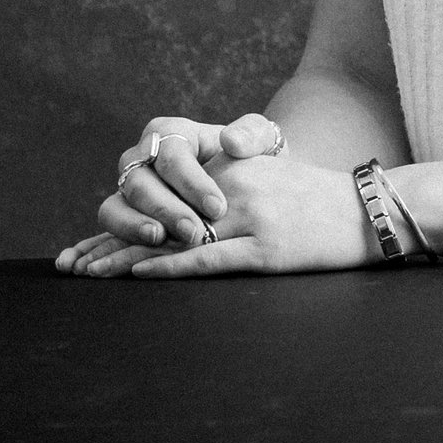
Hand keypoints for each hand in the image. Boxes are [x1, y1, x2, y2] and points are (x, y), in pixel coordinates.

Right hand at [55, 113, 286, 274]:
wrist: (245, 181)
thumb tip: (232, 141)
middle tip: (193, 231)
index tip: (218, 206)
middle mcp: (141, 158)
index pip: (173, 155)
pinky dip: (91, 247)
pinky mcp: (122, 218)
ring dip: (133, 227)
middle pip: (140, 182)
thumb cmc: (252, 158)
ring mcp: (127, 189)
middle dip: (165, 209)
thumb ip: (252, 134)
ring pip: (114, 206)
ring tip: (159, 241)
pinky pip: (103, 231)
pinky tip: (82, 265)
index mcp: (171, 132)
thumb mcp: (261, 139)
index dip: (192, 181)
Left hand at [67, 152, 376, 278]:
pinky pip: (209, 258)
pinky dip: (171, 267)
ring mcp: (251, 218)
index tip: (89, 241)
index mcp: (235, 168)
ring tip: (92, 274)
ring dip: (128, 258)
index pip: (166, 194)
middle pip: (162, 217)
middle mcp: (237, 188)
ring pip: (176, 239)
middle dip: (113, 242)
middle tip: (74, 264)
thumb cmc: (318, 196)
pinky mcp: (265, 248)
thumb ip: (228, 180)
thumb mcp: (271, 173)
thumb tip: (184, 208)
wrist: (369, 209)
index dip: (125, 220)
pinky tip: (142, 273)